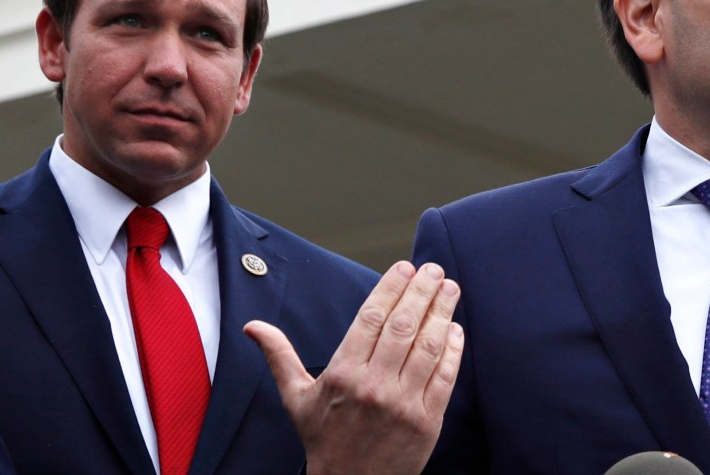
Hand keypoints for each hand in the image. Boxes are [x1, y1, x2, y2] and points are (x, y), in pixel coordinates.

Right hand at [244, 260, 462, 474]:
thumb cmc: (324, 440)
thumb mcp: (296, 398)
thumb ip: (280, 357)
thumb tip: (253, 327)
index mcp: (342, 374)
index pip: (371, 318)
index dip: (390, 288)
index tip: (404, 268)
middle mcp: (373, 385)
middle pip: (402, 326)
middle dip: (422, 291)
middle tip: (433, 268)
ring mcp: (402, 403)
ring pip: (427, 346)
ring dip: (442, 312)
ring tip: (450, 288)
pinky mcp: (427, 421)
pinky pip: (445, 376)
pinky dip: (453, 349)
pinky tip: (455, 328)